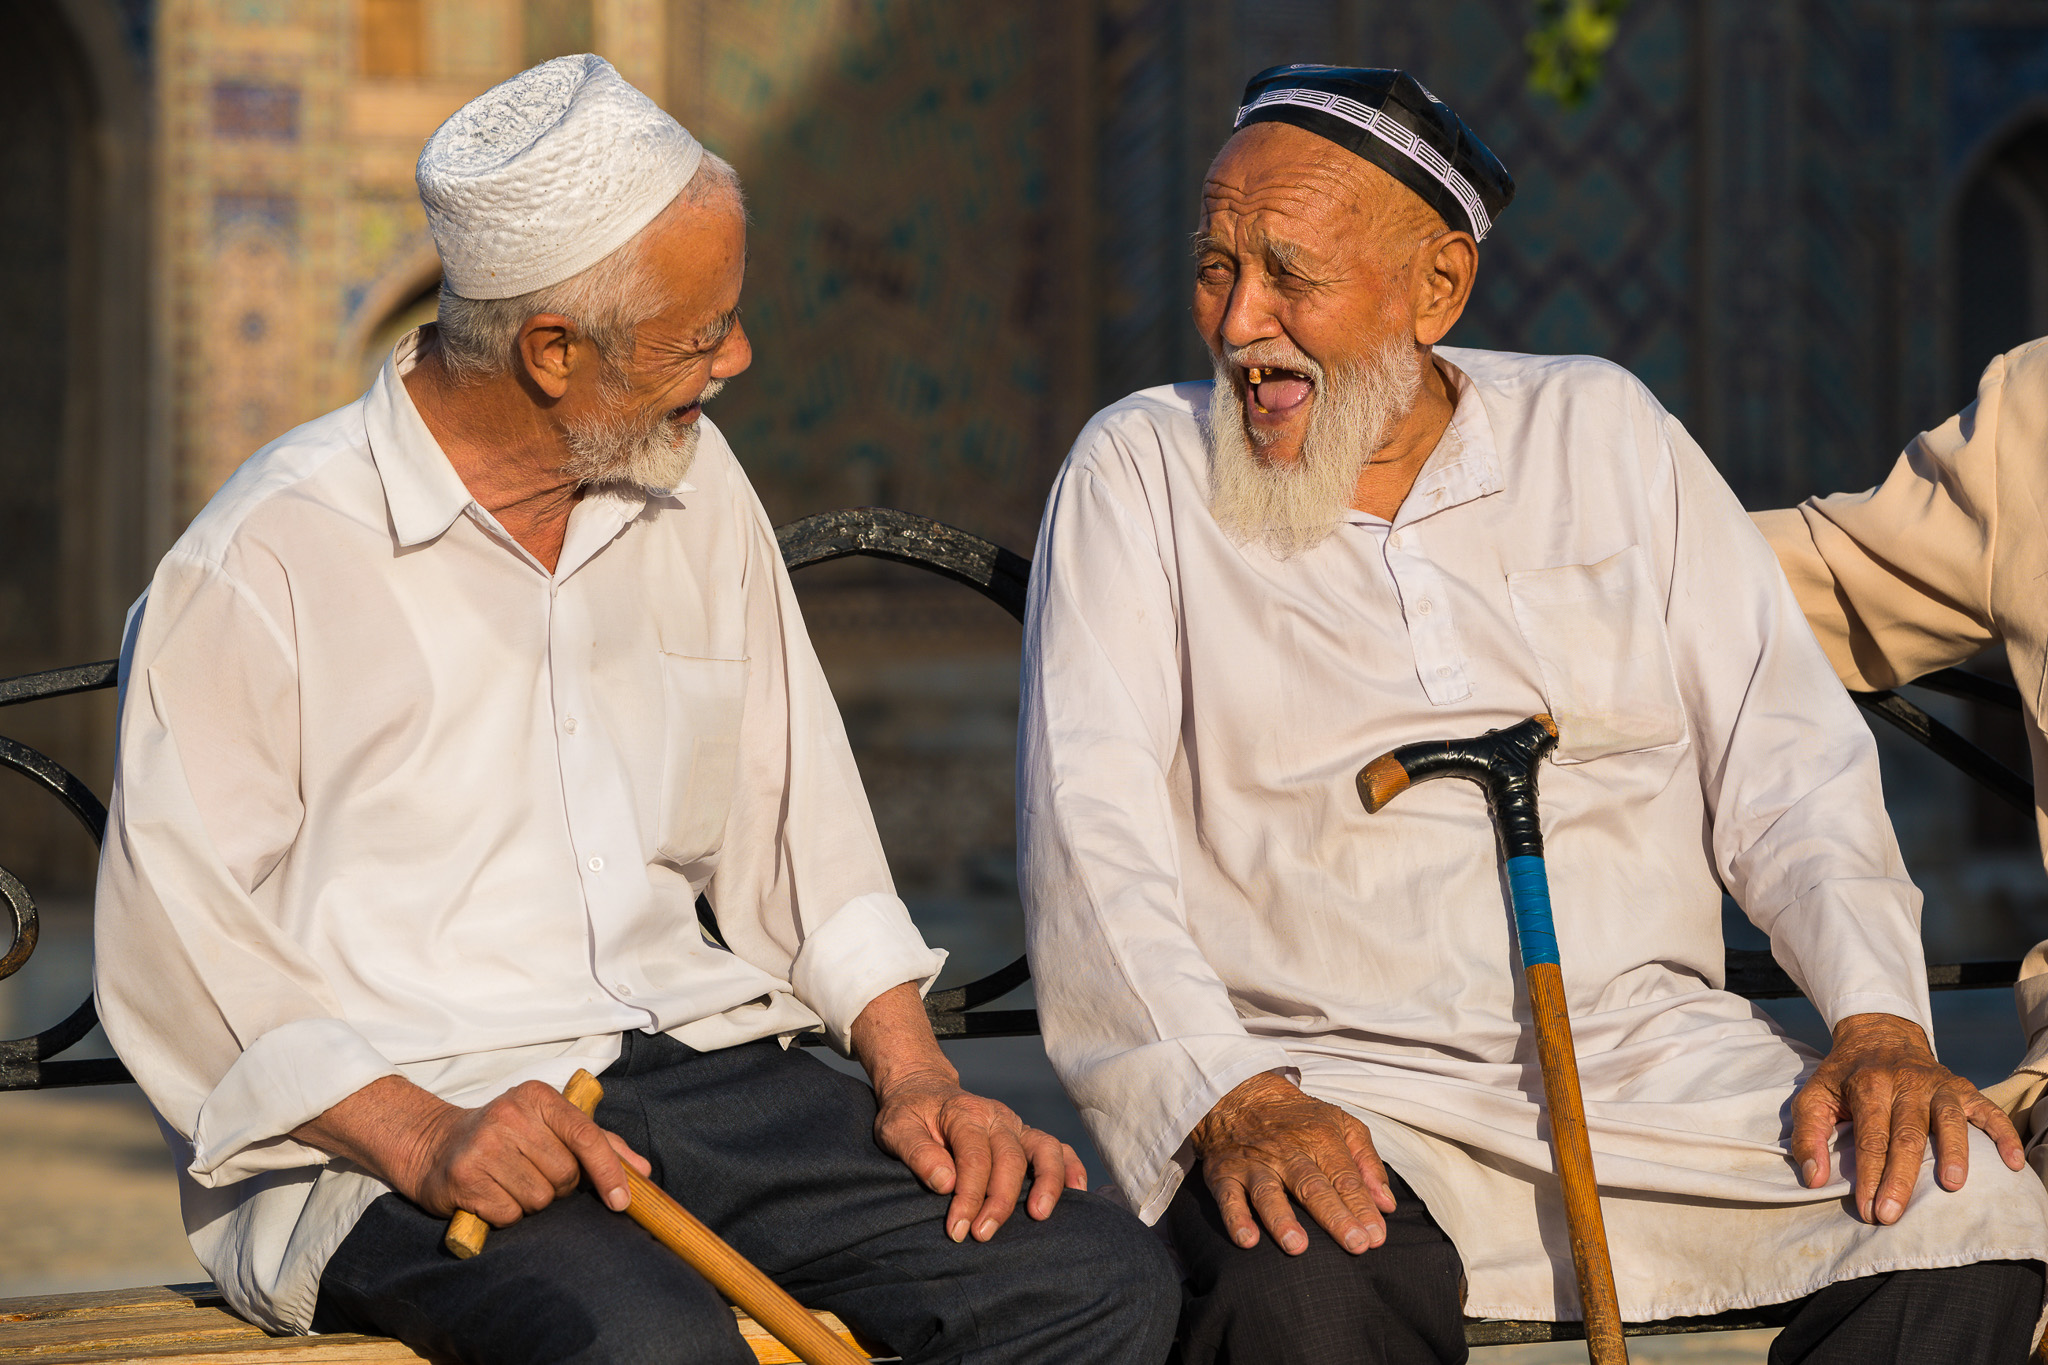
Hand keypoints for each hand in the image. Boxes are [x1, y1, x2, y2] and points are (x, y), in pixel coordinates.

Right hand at [293, 1075, 651, 1226]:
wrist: (435, 1145)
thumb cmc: (505, 1137)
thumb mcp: (550, 1126)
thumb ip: (600, 1145)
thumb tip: (643, 1172)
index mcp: (538, 1097)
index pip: (587, 1137)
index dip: (609, 1172)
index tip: (622, 1202)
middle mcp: (510, 1116)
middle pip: (565, 1174)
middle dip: (558, 1185)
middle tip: (533, 1172)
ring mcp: (484, 1146)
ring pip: (540, 1199)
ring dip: (532, 1201)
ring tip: (510, 1182)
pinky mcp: (464, 1178)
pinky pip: (511, 1215)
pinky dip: (507, 1214)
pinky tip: (492, 1195)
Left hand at [848, 981, 1085, 1242]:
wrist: (923, 1090)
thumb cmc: (909, 1115)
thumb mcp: (896, 1129)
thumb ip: (917, 1153)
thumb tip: (944, 1183)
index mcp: (964, 1113)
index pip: (974, 1157)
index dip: (968, 1196)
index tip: (958, 1229)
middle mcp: (996, 1117)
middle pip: (1010, 1159)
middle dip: (1000, 1201)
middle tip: (982, 1234)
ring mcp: (1015, 1125)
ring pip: (1043, 1149)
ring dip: (1047, 1183)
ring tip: (1039, 1215)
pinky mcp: (1025, 1135)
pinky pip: (1057, 1147)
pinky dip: (1071, 1167)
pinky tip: (1077, 1192)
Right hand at [1191, 1071, 1394, 1255]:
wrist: (1238, 1093)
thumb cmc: (1298, 1117)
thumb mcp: (1340, 1124)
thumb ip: (1367, 1162)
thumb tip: (1387, 1205)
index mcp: (1320, 1139)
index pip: (1345, 1178)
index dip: (1362, 1207)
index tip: (1377, 1237)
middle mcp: (1287, 1152)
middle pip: (1312, 1187)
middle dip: (1335, 1216)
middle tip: (1355, 1244)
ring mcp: (1254, 1164)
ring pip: (1268, 1193)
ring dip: (1282, 1220)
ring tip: (1297, 1246)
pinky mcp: (1224, 1174)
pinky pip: (1228, 1198)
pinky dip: (1235, 1219)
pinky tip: (1247, 1241)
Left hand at [1790, 1012, 2023, 1224]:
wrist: (1879, 1034)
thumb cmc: (1845, 1076)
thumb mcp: (1814, 1095)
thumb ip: (1808, 1135)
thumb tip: (1813, 1179)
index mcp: (1868, 1086)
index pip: (1870, 1138)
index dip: (1869, 1176)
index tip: (1868, 1210)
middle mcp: (1905, 1083)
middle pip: (1907, 1136)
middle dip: (1900, 1178)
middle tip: (1893, 1215)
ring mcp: (1938, 1085)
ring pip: (1950, 1121)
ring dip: (1954, 1153)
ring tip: (1952, 1186)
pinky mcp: (1963, 1087)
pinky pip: (1988, 1111)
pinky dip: (2003, 1134)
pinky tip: (2013, 1163)